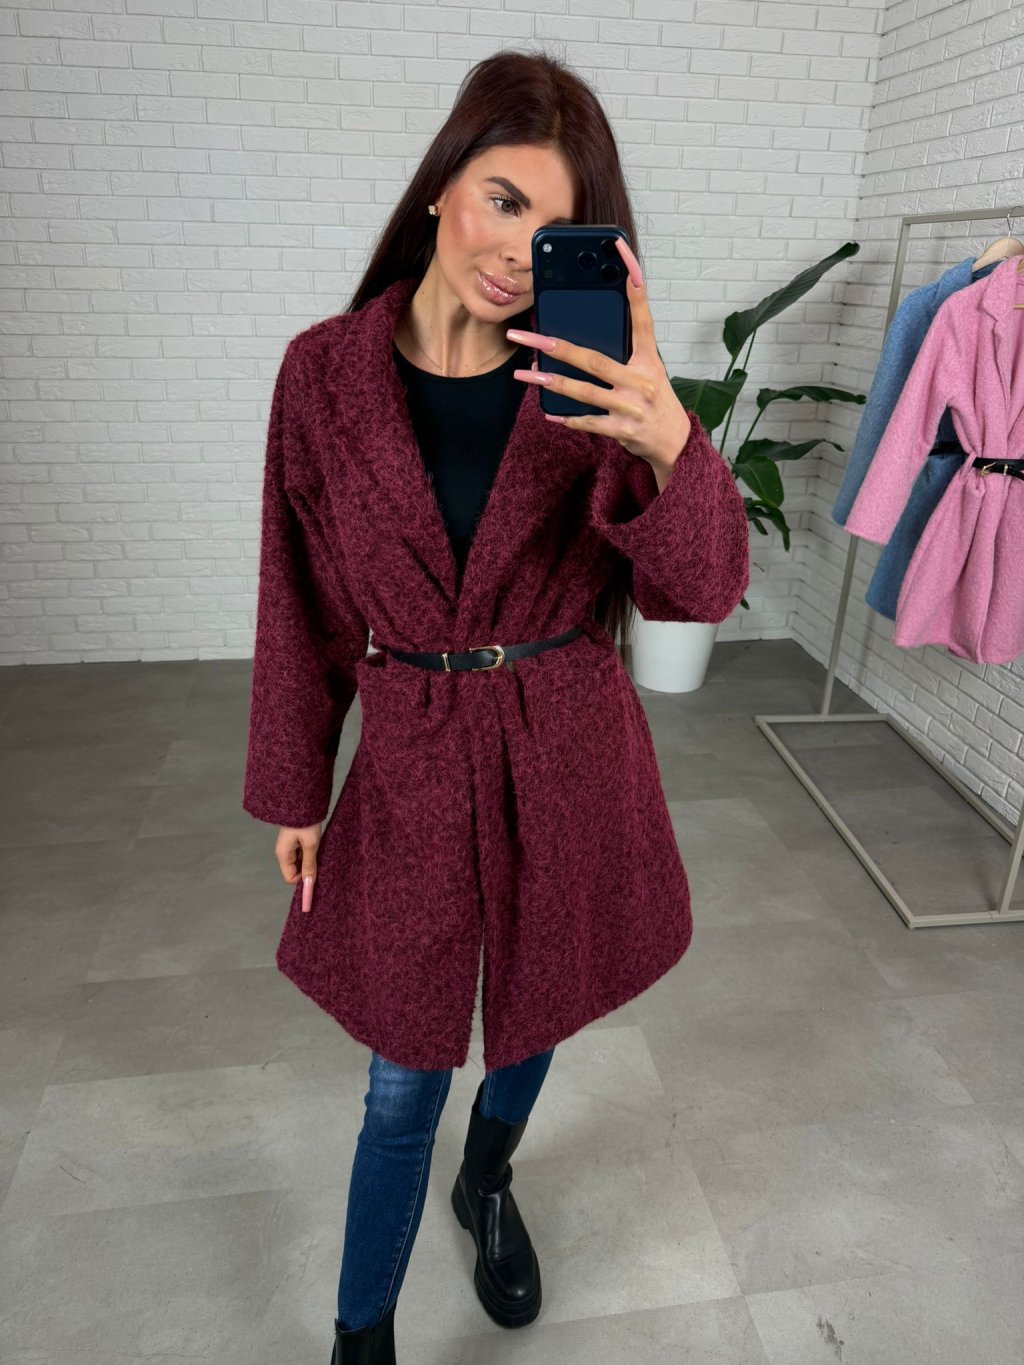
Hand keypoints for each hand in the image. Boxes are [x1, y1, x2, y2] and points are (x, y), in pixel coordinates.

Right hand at [276, 823, 321, 912]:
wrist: (303, 800)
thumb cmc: (306, 821)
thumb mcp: (310, 844)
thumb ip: (309, 864)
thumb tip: (308, 884)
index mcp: (283, 854)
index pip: (290, 877)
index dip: (302, 879)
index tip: (316, 875)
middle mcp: (284, 852)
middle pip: (295, 870)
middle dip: (307, 870)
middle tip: (320, 861)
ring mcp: (289, 846)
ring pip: (299, 862)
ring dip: (310, 861)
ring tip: (319, 851)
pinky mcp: (295, 841)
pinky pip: (302, 853)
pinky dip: (310, 853)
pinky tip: (317, 847)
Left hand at [507, 236, 690, 473]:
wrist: (675, 442)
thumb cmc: (653, 399)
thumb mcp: (647, 370)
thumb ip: (623, 352)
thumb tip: (580, 338)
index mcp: (648, 358)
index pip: (642, 316)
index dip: (634, 286)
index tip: (621, 254)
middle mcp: (641, 379)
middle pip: (593, 358)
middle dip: (556, 345)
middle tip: (527, 334)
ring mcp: (631, 406)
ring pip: (584, 391)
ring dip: (551, 381)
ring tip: (525, 373)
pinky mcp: (623, 429)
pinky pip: (588, 421)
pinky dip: (568, 418)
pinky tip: (549, 413)